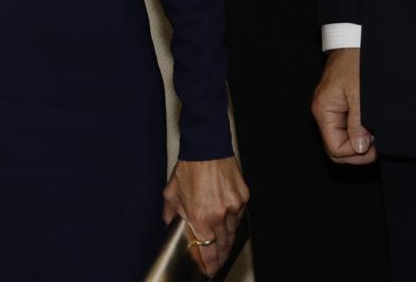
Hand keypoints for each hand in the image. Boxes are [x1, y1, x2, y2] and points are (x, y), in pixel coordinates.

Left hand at [162, 156, 247, 276]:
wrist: (207, 147)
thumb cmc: (190, 168)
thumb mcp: (172, 194)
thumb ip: (172, 215)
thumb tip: (172, 226)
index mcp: (199, 217)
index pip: (207, 250)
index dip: (209, 264)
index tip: (209, 270)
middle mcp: (219, 214)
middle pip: (222, 244)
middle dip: (219, 256)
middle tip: (217, 262)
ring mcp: (233, 206)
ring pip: (232, 232)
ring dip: (227, 240)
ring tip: (223, 246)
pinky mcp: (243, 197)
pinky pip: (239, 216)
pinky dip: (233, 221)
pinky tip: (228, 223)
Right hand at [312, 47, 375, 163]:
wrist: (355, 37)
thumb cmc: (356, 61)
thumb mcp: (360, 94)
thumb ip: (358, 123)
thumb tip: (358, 148)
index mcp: (323, 110)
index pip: (335, 148)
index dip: (356, 154)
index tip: (376, 147)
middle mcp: (324, 111)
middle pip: (337, 146)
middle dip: (358, 151)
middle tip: (378, 144)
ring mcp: (332, 107)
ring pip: (343, 137)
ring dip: (360, 140)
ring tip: (377, 133)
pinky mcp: (340, 102)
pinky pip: (347, 125)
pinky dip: (360, 129)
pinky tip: (372, 124)